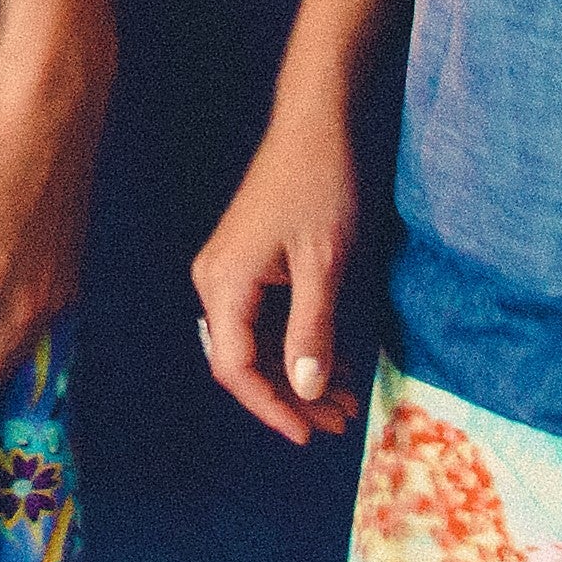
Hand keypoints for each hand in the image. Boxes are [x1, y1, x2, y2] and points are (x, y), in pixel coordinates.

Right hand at [192, 99, 362, 443]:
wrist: (315, 126)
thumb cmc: (319, 186)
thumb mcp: (324, 263)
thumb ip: (312, 330)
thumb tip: (304, 390)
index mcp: (224, 282)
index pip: (236, 368)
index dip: (271, 408)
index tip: (308, 435)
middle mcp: (216, 281)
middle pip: (244, 361)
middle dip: (291, 397)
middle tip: (341, 421)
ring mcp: (230, 272)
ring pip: (257, 344)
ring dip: (297, 375)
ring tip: (345, 400)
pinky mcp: (249, 264)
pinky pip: (265, 320)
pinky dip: (297, 345)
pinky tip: (333, 362)